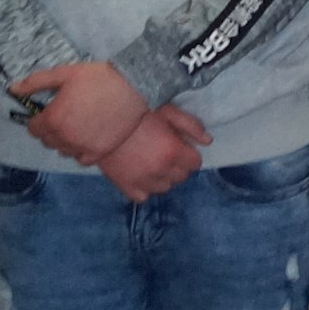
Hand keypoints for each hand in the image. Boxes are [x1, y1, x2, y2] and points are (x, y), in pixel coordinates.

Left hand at [12, 62, 146, 163]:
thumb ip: (36, 82)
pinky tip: (89, 138)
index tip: (50, 112)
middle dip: (52, 130)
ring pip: (63, 150)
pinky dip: (81, 151)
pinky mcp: (99, 152)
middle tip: (67, 117)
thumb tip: (12, 89)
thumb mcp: (65, 73)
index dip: (39, 120)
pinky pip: (81, 159)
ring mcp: (82, 146)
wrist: (134, 86)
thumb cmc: (99, 77)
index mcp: (53, 119)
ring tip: (79, 126)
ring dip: (66, 141)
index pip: (33, 129)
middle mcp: (64, 136)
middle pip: (47, 141)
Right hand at [95, 109, 209, 199]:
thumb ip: (191, 126)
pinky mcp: (125, 186)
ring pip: (164, 188)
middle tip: (167, 154)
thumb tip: (208, 141)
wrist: (100, 123)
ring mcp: (142, 180)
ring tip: (154, 164)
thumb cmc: (136, 114)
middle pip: (181, 177)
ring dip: (163, 178)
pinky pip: (143, 197)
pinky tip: (142, 176)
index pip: (195, 164)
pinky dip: (145, 189)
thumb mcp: (168, 112)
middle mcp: (160, 169)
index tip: (181, 148)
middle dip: (178, 166)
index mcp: (173, 151)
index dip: (190, 155)